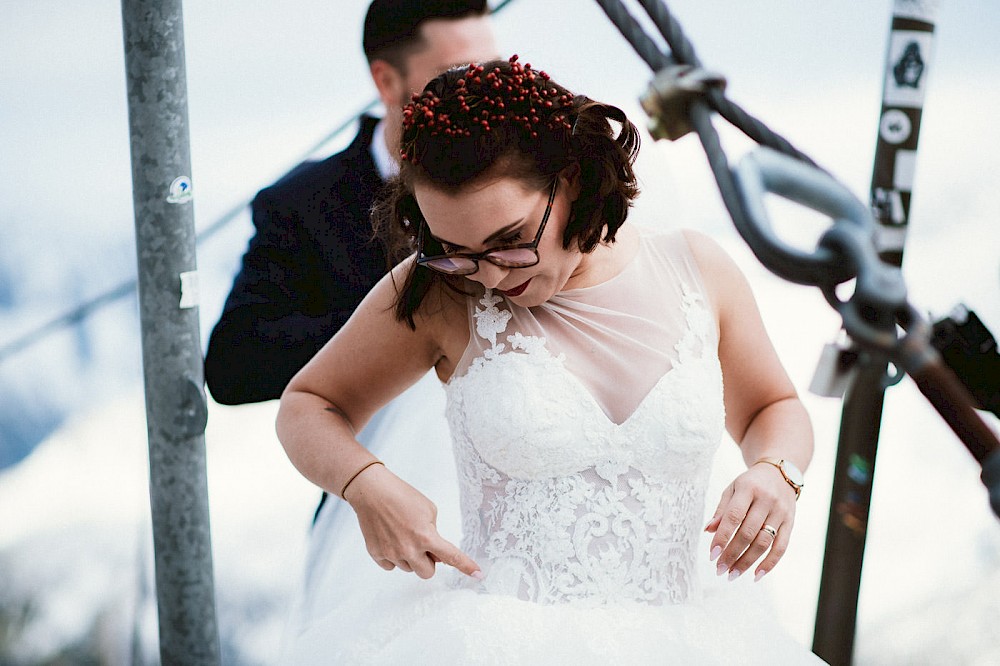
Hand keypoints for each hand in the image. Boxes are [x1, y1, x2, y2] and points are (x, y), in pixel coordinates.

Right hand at [345, 463, 481, 579]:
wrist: (372, 492)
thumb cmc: (403, 496)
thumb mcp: (429, 510)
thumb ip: (435, 533)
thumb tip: (436, 555)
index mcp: (426, 536)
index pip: (451, 556)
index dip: (466, 566)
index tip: (478, 575)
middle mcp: (409, 549)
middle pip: (427, 573)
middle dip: (429, 562)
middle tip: (424, 545)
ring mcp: (391, 553)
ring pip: (408, 569)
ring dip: (410, 558)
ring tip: (403, 535)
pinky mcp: (376, 554)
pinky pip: (391, 566)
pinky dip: (394, 557)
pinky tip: (391, 539)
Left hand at [704, 463, 796, 580]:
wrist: (780, 473)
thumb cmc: (750, 483)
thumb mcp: (732, 489)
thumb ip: (721, 510)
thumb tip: (708, 531)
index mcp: (748, 488)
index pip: (733, 516)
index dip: (722, 537)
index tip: (712, 554)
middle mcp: (767, 500)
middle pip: (748, 533)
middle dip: (732, 554)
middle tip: (719, 569)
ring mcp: (781, 512)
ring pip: (764, 543)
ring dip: (747, 562)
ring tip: (732, 574)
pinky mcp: (790, 523)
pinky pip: (781, 547)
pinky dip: (769, 563)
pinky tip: (756, 575)